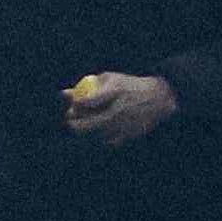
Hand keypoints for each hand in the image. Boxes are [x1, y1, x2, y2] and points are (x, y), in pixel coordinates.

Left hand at [62, 70, 179, 148]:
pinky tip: (101, 131)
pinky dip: (102, 137)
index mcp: (115, 91)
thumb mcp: (110, 80)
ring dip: (88, 131)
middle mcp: (119, 109)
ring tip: (87, 123)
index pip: (88, 102)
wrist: (158, 98)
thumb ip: (86, 87)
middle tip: (71, 121)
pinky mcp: (129, 134)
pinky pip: (108, 141)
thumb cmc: (129, 86)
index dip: (76, 104)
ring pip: (97, 134)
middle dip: (75, 125)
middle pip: (90, 124)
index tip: (73, 105)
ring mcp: (125, 124)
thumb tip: (63, 94)